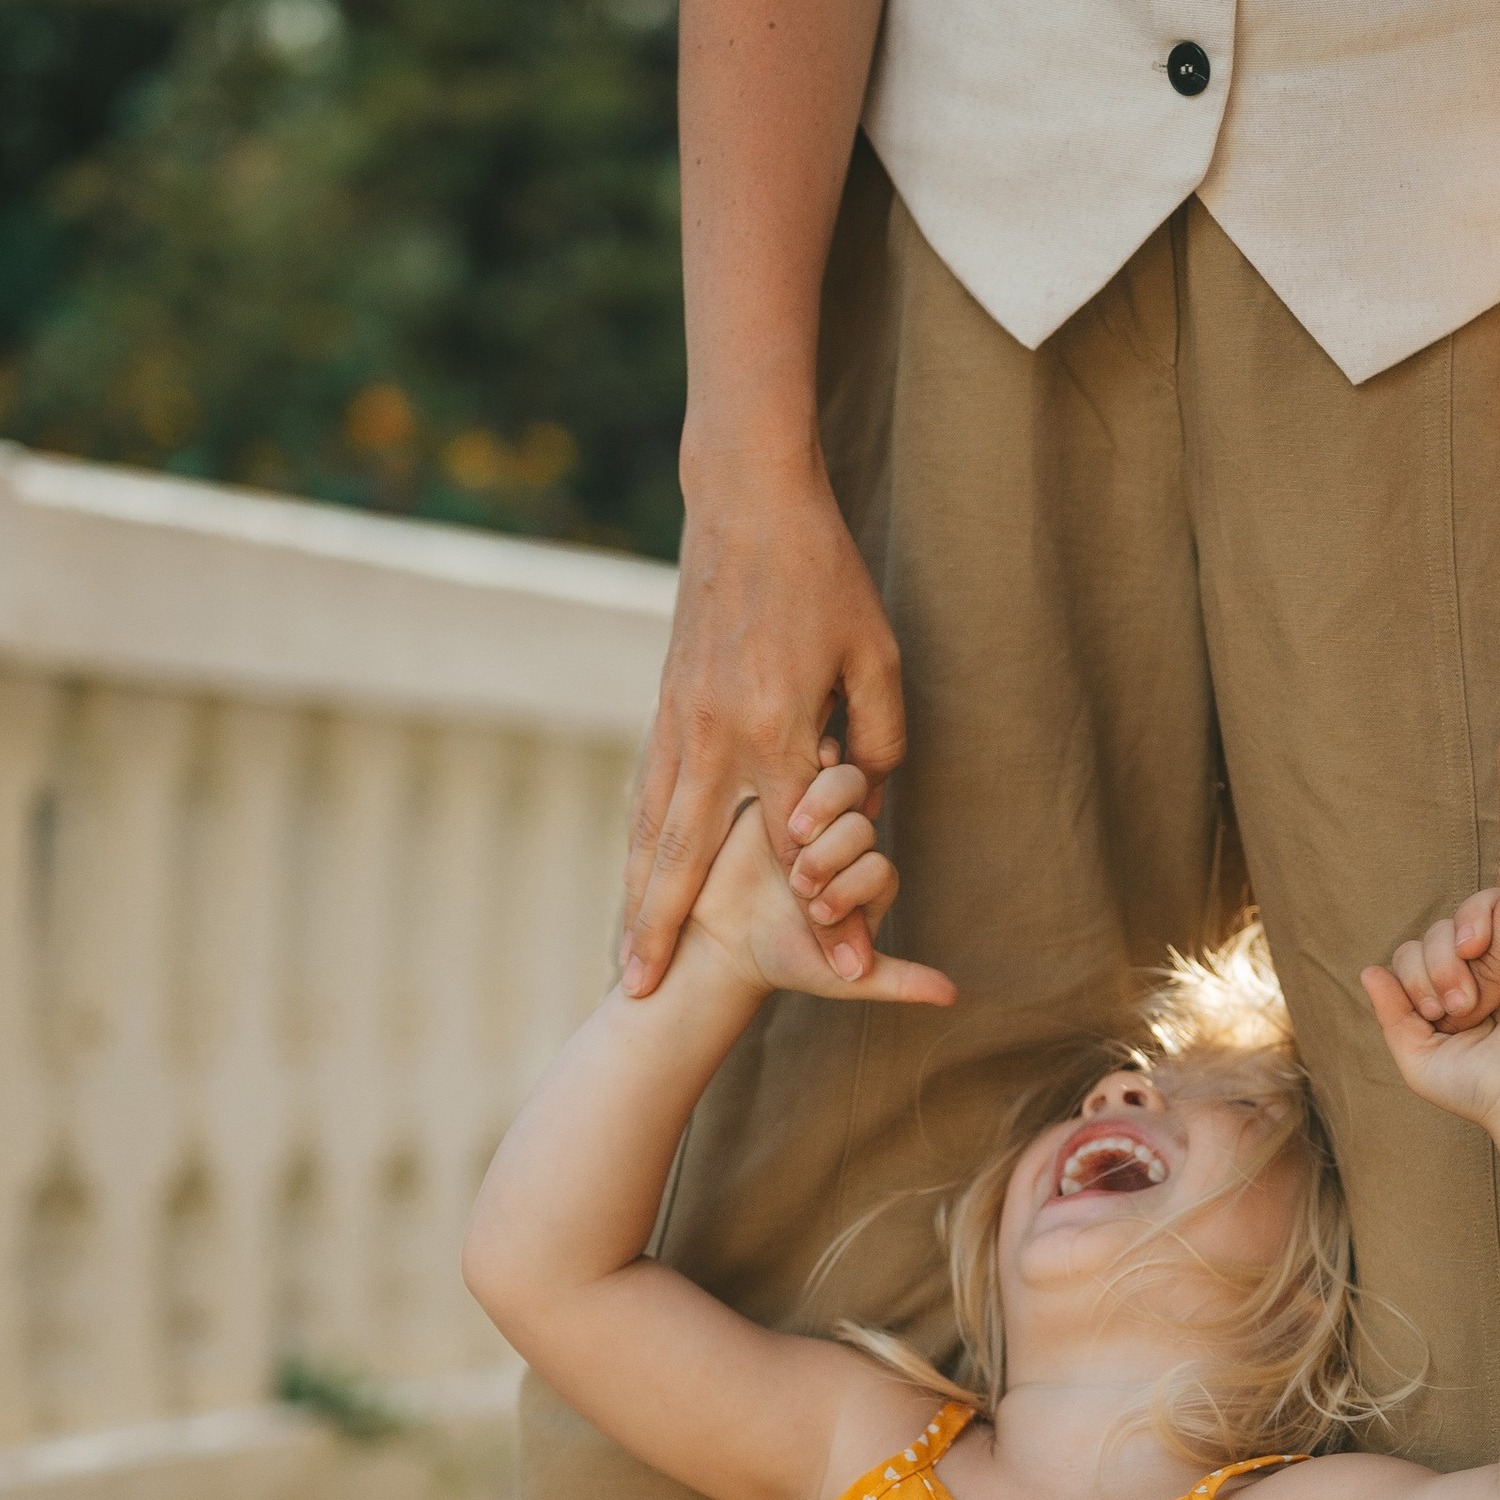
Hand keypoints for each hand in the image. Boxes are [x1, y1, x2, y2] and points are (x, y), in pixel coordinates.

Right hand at [621, 451, 903, 997]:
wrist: (746, 504)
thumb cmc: (825, 577)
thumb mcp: (877, 654)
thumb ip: (878, 734)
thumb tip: (869, 797)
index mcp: (777, 728)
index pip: (804, 845)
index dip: (831, 910)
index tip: (849, 968)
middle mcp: (717, 738)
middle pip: (685, 858)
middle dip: (664, 932)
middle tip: (640, 996)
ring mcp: (680, 724)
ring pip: (649, 832)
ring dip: (633, 902)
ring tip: (621, 962)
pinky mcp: (664, 709)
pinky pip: (644, 797)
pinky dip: (634, 850)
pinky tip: (628, 885)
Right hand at [685, 761, 955, 1008]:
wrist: (720, 942)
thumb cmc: (785, 960)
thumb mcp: (841, 979)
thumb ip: (897, 981)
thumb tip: (953, 996)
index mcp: (871, 880)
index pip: (879, 868)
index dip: (853, 887)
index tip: (819, 915)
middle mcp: (850, 844)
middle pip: (862, 826)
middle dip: (832, 857)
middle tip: (798, 886)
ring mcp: (817, 815)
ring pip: (839, 788)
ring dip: (819, 814)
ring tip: (789, 845)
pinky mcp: (778, 793)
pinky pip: (796, 767)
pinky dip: (795, 772)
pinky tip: (781, 794)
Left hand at [1362, 920, 1499, 1140]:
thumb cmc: (1484, 1092)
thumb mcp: (1422, 1061)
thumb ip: (1394, 1017)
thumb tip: (1369, 972)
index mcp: (1460, 991)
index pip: (1418, 955)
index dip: (1413, 976)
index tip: (1432, 1017)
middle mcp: (1490, 968)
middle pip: (1442, 930)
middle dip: (1432, 965)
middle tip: (1456, 1008)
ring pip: (1474, 910)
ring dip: (1455, 942)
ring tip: (1470, 993)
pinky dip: (1488, 914)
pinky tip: (1483, 950)